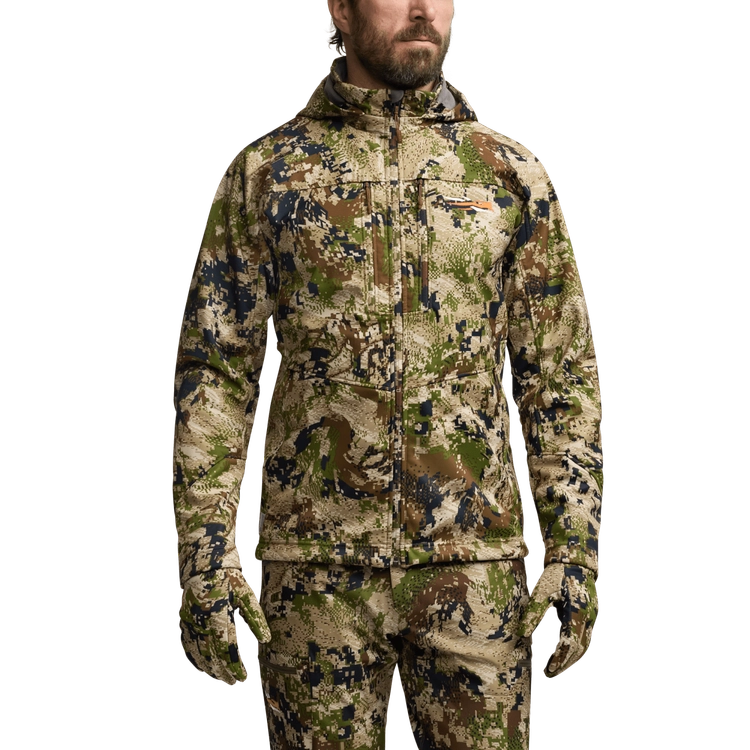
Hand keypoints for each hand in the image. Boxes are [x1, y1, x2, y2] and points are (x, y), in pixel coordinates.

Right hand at [178, 567, 271, 685]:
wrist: (204, 561)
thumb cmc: (229, 577)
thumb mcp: (246, 595)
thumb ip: (255, 618)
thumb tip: (266, 640)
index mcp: (220, 616)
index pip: (227, 650)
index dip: (234, 666)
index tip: (243, 677)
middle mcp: (202, 622)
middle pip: (211, 655)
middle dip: (223, 671)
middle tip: (234, 681)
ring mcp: (190, 622)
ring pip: (197, 653)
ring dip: (208, 667)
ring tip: (220, 677)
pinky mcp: (184, 619)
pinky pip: (187, 644)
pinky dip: (194, 657)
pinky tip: (201, 665)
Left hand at [518, 563, 598, 677]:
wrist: (576, 561)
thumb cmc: (558, 575)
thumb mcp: (542, 591)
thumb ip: (533, 613)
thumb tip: (522, 633)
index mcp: (576, 614)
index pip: (568, 645)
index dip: (559, 660)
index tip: (548, 670)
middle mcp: (588, 619)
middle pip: (577, 649)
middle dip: (564, 663)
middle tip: (549, 673)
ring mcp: (591, 618)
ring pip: (583, 645)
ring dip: (570, 657)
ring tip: (555, 667)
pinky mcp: (590, 615)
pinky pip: (583, 637)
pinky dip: (574, 647)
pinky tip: (563, 651)